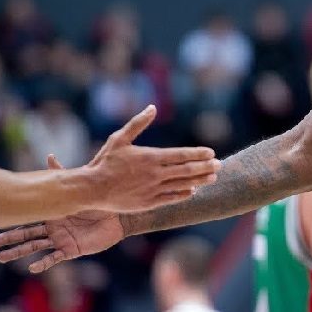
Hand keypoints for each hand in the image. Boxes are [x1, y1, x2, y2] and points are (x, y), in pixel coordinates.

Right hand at [0, 155, 125, 272]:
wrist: (117, 217)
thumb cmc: (97, 202)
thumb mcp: (77, 189)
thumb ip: (63, 174)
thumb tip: (50, 156)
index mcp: (52, 214)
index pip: (28, 217)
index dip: (12, 220)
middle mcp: (52, 228)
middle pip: (26, 234)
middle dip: (9, 238)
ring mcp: (60, 240)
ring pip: (35, 247)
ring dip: (19, 252)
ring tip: (2, 258)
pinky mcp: (70, 250)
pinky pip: (55, 258)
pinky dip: (43, 263)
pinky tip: (32, 268)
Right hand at [86, 105, 220, 211]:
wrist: (91, 189)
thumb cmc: (105, 162)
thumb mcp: (119, 138)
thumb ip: (138, 123)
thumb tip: (152, 107)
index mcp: (150, 157)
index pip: (181, 155)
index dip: (198, 154)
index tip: (211, 153)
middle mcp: (155, 174)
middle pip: (187, 170)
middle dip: (205, 167)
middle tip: (220, 165)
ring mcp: (153, 190)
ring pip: (182, 185)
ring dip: (199, 181)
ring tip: (212, 177)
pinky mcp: (148, 203)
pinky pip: (171, 198)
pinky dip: (184, 194)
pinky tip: (193, 191)